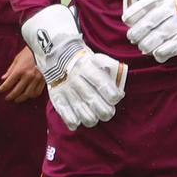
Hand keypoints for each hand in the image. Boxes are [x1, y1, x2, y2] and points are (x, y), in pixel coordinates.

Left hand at [0, 46, 44, 102]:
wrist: (47, 48)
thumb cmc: (30, 51)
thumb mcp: (18, 58)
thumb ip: (10, 69)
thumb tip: (4, 78)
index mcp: (19, 70)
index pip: (8, 83)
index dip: (3, 88)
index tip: (0, 90)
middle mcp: (28, 76)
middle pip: (17, 91)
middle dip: (10, 96)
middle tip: (7, 98)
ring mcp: (37, 79)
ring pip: (27, 94)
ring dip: (21, 98)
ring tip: (17, 99)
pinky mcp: (44, 80)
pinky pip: (37, 92)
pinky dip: (32, 95)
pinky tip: (28, 95)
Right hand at [23, 5, 127, 130]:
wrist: (56, 55)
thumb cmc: (83, 61)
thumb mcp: (97, 59)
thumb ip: (110, 70)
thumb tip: (120, 90)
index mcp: (87, 68)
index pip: (103, 85)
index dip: (113, 95)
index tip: (115, 97)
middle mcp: (76, 79)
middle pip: (93, 101)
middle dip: (105, 111)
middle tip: (107, 111)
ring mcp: (65, 89)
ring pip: (81, 112)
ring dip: (92, 118)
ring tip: (95, 116)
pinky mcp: (56, 97)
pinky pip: (66, 115)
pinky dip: (74, 121)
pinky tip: (79, 119)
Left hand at [121, 0, 176, 61]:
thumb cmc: (172, 2)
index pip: (142, 7)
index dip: (131, 15)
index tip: (126, 20)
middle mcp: (171, 11)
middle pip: (147, 24)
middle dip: (135, 34)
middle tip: (133, 38)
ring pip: (155, 39)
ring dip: (145, 45)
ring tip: (143, 46)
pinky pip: (167, 50)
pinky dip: (159, 53)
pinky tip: (156, 51)